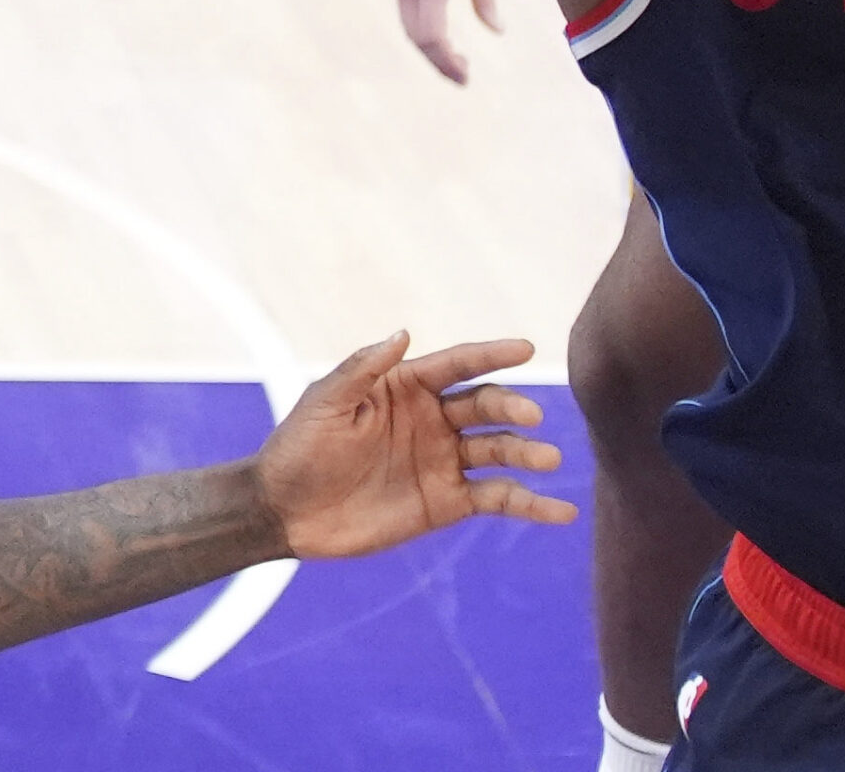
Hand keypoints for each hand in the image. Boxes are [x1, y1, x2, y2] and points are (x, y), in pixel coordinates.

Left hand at [255, 334, 574, 557]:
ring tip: (549, 459)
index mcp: (409, 386)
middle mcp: (435, 419)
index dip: (493, 354)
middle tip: (530, 416)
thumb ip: (365, 368)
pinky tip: (560, 512)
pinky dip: (529, 504)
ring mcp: (444, 461)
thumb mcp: (327, 401)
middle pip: (486, 405)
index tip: (527, 348)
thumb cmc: (301, 446)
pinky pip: (497, 498)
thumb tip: (404, 331)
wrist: (284, 511)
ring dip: (527, 452)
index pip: (460, 364)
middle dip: (512, 407)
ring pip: (498, 450)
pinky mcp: (446, 503)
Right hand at [394, 0, 502, 83]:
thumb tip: (497, 31)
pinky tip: (442, 39)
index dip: (447, 61)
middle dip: (439, 62)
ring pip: (409, 30)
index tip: (466, 75)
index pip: (433, 36)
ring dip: (430, 50)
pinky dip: (422, 34)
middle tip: (464, 76)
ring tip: (456, 61)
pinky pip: (407, 16)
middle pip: (418, 39)